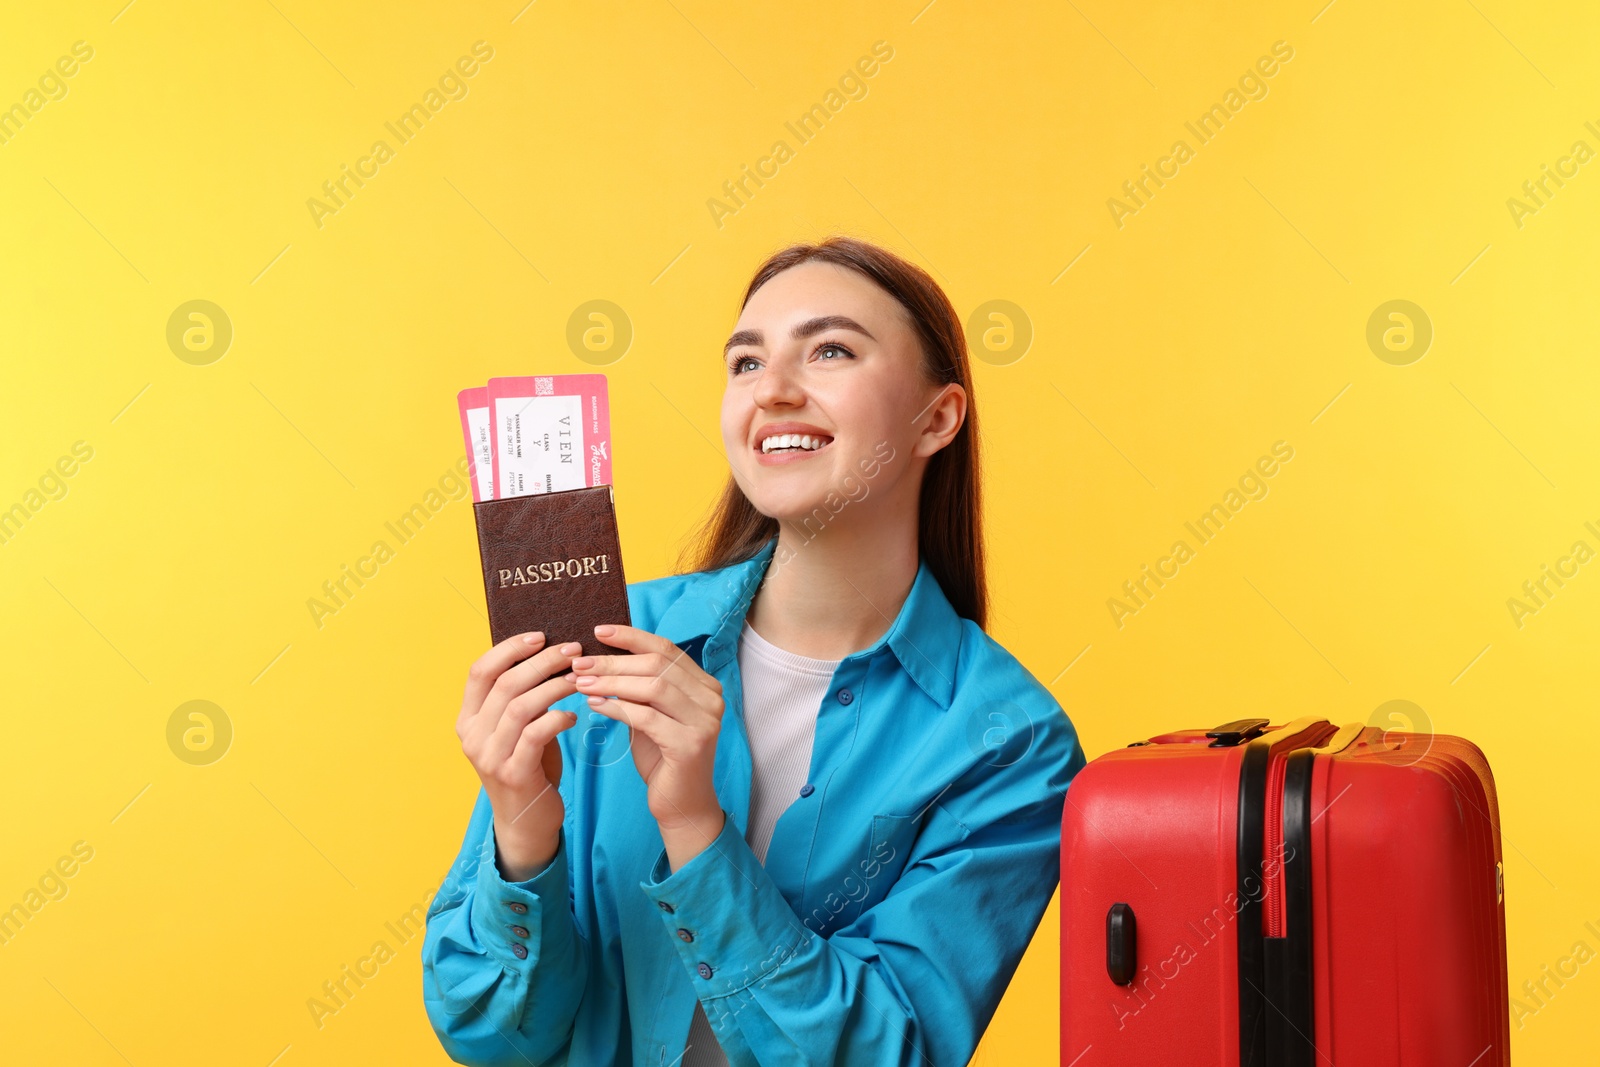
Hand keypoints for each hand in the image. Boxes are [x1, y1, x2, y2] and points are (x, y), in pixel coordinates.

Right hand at [457, 632, 581, 880]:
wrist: (527, 822)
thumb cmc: (528, 765)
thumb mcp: (515, 729)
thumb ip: (520, 698)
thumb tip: (546, 652)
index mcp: (468, 718)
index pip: (479, 671)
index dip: (509, 649)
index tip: (540, 636)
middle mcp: (472, 735)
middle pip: (505, 683)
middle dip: (542, 662)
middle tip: (573, 651)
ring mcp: (489, 756)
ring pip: (520, 705)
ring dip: (554, 685)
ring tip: (579, 677)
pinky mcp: (513, 773)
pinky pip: (536, 733)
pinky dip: (557, 717)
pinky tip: (574, 715)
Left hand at [572, 624, 725, 867]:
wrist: (681, 804)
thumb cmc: (662, 757)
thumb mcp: (652, 714)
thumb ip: (640, 687)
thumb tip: (601, 656)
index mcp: (704, 685)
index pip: (667, 649)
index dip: (631, 637)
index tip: (598, 631)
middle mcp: (711, 698)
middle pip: (658, 665)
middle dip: (613, 661)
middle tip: (578, 662)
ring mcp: (705, 721)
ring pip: (653, 686)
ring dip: (611, 682)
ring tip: (580, 682)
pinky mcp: (691, 744)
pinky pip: (646, 717)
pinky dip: (616, 707)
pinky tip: (594, 706)